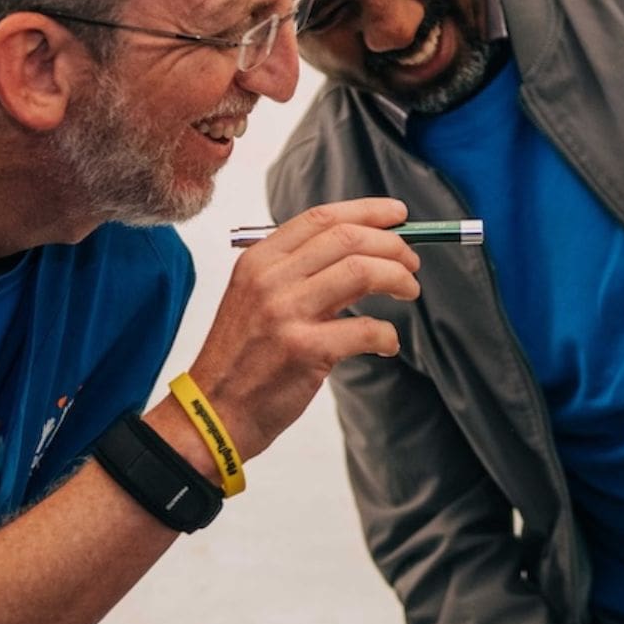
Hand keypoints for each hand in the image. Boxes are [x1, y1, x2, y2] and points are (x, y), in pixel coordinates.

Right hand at [170, 198, 420, 460]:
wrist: (212, 412)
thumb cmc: (242, 357)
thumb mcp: (254, 297)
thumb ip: (295, 271)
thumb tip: (360, 249)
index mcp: (258, 260)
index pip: (321, 218)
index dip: (368, 211)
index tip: (398, 216)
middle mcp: (270, 279)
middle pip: (347, 238)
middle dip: (392, 245)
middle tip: (411, 264)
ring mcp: (286, 313)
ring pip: (362, 271)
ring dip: (398, 279)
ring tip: (408, 292)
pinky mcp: (304, 350)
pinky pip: (366, 328)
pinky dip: (388, 335)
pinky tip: (387, 344)